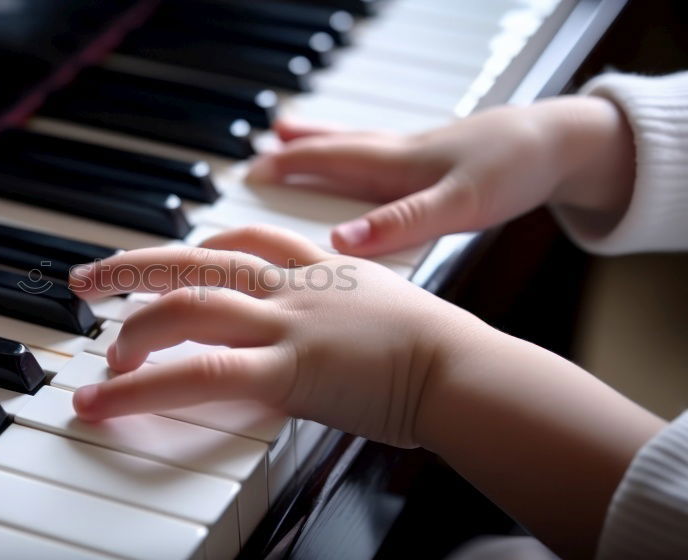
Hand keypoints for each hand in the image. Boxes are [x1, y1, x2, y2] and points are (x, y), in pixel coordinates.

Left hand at [68, 225, 485, 447]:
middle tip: (90, 280)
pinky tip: (106, 400)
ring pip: (189, 306)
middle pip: (197, 258)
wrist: (466, 371)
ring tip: (102, 357)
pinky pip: (201, 372)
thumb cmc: (440, 350)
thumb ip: (346, 311)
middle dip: (135, 265)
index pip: (247, 238)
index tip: (176, 256)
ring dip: (134, 328)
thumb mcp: (386, 311)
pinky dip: (144, 386)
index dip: (201, 244)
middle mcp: (294, 285)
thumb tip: (327, 333)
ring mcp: (287, 323)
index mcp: (320, 267)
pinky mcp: (287, 369)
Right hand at [247, 96, 634, 256]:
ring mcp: (416, 155)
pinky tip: (364, 165)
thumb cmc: (511, 170)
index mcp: (395, 164)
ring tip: (292, 140)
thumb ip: (398, 224)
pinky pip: (379, 156)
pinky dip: (357, 155)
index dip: (288, 167)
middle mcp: (398, 154)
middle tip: (258, 156)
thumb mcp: (456, 206)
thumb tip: (340, 241)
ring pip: (355, 147)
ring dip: (321, 145)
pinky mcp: (435, 162)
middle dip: (295, 153)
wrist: (561, 145)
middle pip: (335, 148)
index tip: (251, 173)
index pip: (327, 159)